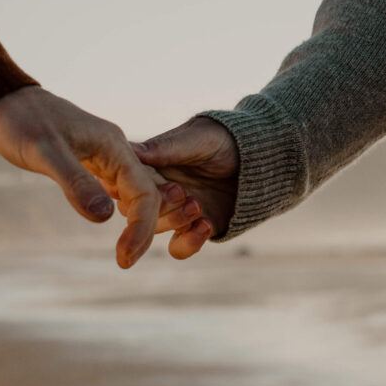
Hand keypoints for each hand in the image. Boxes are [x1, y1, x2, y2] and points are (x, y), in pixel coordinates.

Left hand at [0, 85, 170, 268]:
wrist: (3, 104)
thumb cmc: (22, 122)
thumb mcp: (44, 152)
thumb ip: (76, 182)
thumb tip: (106, 217)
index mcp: (113, 145)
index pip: (144, 191)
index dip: (140, 227)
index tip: (124, 259)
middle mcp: (115, 150)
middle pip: (145, 194)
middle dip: (142, 230)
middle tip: (124, 262)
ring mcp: (103, 156)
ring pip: (133, 192)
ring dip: (136, 221)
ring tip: (127, 252)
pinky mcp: (89, 162)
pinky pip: (116, 189)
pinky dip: (120, 211)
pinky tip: (114, 226)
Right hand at [132, 116, 239, 258]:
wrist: (258, 158)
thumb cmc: (223, 138)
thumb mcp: (196, 139)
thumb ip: (166, 148)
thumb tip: (132, 151)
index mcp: (151, 164)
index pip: (127, 181)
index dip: (133, 186)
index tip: (150, 183)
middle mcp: (158, 189)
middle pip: (135, 210)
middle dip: (155, 206)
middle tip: (181, 192)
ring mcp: (175, 210)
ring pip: (156, 229)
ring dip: (175, 220)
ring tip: (198, 205)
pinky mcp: (194, 228)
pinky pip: (179, 247)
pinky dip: (188, 242)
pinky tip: (206, 225)